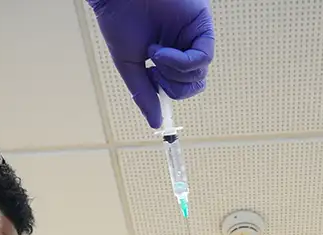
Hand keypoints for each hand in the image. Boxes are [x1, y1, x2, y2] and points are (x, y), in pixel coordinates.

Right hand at [87, 0, 214, 128]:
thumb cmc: (119, 22)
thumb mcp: (130, 65)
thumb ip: (144, 94)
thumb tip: (156, 124)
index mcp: (170, 55)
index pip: (183, 85)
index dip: (170, 91)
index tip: (151, 79)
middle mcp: (185, 45)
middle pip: (195, 83)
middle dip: (175, 86)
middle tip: (153, 72)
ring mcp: (195, 34)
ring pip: (200, 73)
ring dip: (174, 72)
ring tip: (154, 53)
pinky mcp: (201, 23)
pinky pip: (203, 57)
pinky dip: (182, 63)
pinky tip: (161, 52)